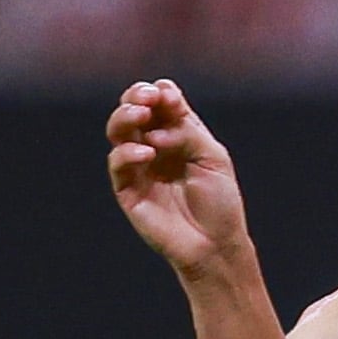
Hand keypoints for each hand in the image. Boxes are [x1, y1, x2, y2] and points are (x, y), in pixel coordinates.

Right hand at [106, 79, 252, 282]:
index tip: (170, 98)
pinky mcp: (128, 189)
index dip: (162, 94)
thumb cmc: (219, 202)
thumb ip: (187, 131)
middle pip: (134, 109)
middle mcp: (155, 146)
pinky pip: (118, 163)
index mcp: (179, 134)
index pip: (161, 102)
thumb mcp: (213, 157)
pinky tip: (147, 152)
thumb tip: (155, 121)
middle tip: (148, 99)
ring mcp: (140, 167)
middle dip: (137, 96)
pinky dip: (128, 152)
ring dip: (125, 116)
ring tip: (141, 115)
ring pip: (118, 131)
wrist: (214, 244)